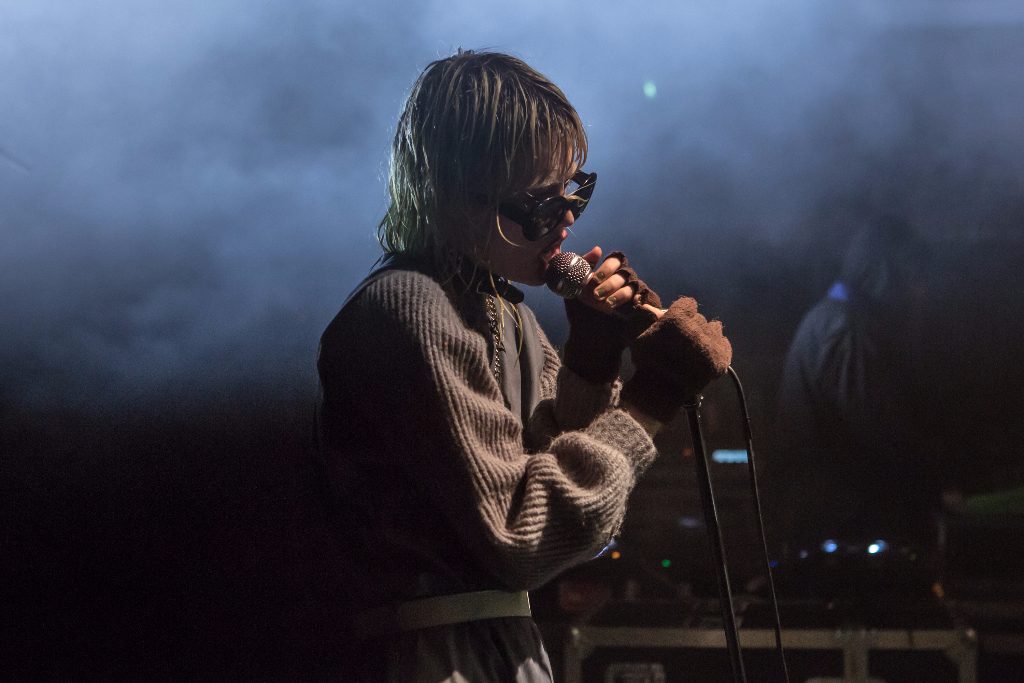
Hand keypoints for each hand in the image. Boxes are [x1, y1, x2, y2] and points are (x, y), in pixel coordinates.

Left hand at [561, 247, 662, 382]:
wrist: (589, 340)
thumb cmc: (582, 312)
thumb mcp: (576, 289)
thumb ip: (583, 268)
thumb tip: (597, 249)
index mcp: (609, 275)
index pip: (616, 261)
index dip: (607, 267)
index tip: (595, 278)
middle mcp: (624, 283)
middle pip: (626, 272)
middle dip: (611, 282)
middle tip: (597, 294)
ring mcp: (634, 296)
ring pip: (634, 286)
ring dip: (620, 294)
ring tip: (607, 305)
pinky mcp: (642, 310)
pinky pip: (648, 300)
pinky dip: (640, 302)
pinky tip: (630, 307)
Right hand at [620, 296, 732, 422]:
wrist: (660, 390)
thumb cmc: (647, 362)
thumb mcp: (639, 336)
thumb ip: (647, 318)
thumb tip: (650, 306)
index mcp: (678, 317)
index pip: (688, 304)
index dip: (681, 312)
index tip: (676, 322)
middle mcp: (698, 326)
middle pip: (700, 318)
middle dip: (692, 326)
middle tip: (684, 340)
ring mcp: (711, 342)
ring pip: (714, 329)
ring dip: (706, 335)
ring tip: (696, 348)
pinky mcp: (721, 358)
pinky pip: (724, 344)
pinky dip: (717, 347)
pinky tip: (706, 355)